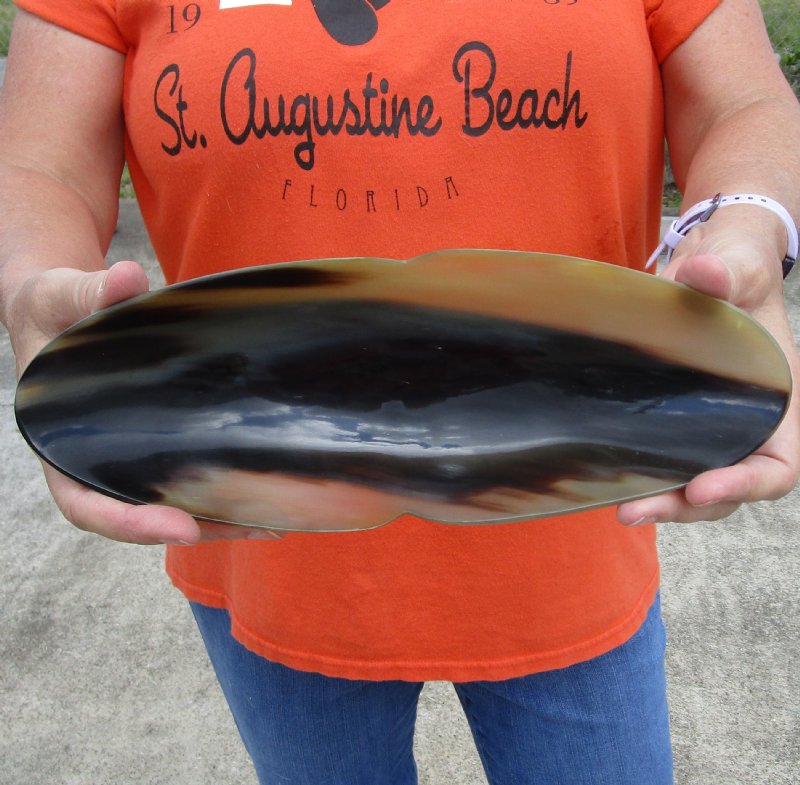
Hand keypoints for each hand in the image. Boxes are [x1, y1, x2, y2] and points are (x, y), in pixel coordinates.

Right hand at [8, 261, 282, 543]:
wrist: (65, 309)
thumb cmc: (53, 308)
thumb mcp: (58, 296)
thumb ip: (87, 292)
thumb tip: (127, 277)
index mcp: (60, 442)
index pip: (84, 502)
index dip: (128, 523)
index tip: (181, 528)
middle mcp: (97, 460)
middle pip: (141, 515)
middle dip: (197, 527)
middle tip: (252, 526)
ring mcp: (131, 455)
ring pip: (172, 503)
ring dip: (222, 518)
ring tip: (274, 522)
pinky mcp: (160, 439)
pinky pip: (189, 474)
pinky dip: (224, 488)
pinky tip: (267, 490)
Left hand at [617, 210, 799, 524]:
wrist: (714, 267)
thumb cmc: (739, 271)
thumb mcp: (738, 267)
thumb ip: (726, 273)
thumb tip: (704, 271)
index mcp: (779, 400)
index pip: (777, 466)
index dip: (744, 485)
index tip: (701, 488)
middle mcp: (749, 424)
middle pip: (729, 489)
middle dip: (685, 507)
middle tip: (634, 511)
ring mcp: (713, 425)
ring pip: (696, 485)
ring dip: (663, 503)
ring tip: (623, 510)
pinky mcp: (676, 418)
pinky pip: (670, 460)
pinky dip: (647, 477)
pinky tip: (611, 481)